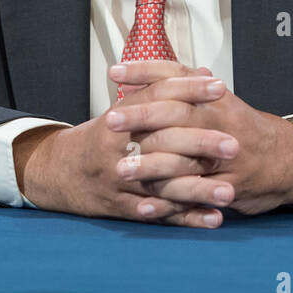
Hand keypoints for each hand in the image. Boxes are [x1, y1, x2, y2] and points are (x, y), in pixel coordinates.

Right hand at [13, 83, 239, 226]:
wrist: (57, 171)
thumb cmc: (102, 137)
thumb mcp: (125, 109)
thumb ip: (162, 92)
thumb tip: (204, 73)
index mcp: (120, 116)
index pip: (157, 95)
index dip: (189, 89)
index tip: (220, 87)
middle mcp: (117, 147)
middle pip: (163, 141)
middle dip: (201, 143)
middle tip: (235, 145)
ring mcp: (119, 180)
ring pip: (162, 184)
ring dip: (198, 190)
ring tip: (230, 192)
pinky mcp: (122, 208)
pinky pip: (158, 214)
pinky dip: (186, 218)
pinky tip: (213, 219)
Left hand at [109, 60, 292, 214]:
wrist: (285, 161)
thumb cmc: (241, 128)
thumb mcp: (219, 101)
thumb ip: (189, 85)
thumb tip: (156, 72)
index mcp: (214, 98)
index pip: (177, 77)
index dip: (145, 72)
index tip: (114, 72)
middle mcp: (219, 122)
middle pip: (177, 114)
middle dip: (142, 117)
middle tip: (110, 121)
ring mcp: (224, 156)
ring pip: (184, 159)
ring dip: (151, 165)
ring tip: (120, 169)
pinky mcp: (226, 187)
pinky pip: (193, 196)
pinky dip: (167, 203)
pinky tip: (142, 206)